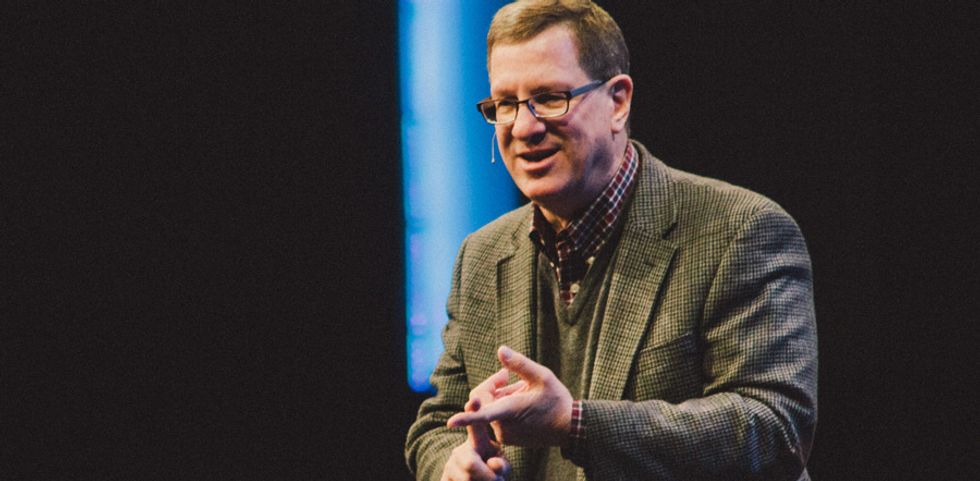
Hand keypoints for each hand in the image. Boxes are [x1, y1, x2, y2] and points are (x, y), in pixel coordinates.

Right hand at [440, 397, 510, 480]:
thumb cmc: (493, 474)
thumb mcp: (502, 468)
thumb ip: (502, 465)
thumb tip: (494, 463)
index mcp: (477, 442)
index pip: (475, 424)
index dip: (473, 411)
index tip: (474, 398)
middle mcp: (459, 451)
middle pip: (470, 463)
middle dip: (486, 476)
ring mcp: (449, 466)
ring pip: (466, 480)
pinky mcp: (443, 480)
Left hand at [447, 346, 572, 447]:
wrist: (570, 427)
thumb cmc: (556, 400)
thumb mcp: (542, 376)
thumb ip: (519, 363)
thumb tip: (500, 350)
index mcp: (509, 412)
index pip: (482, 415)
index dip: (465, 418)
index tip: (450, 423)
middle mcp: (504, 426)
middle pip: (483, 401)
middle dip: (492, 386)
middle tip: (507, 374)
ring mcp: (505, 435)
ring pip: (491, 408)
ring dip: (500, 396)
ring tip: (521, 389)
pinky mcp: (508, 438)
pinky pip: (497, 418)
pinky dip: (504, 407)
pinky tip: (522, 401)